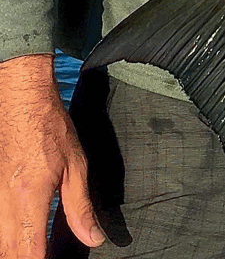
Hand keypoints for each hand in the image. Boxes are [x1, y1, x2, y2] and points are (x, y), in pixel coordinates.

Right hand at [0, 55, 103, 256]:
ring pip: (0, 243)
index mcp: (29, 199)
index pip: (30, 251)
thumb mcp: (75, 165)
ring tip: (38, 251)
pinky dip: (8, 238)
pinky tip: (23, 237)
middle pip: (10, 252)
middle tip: (47, 257)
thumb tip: (93, 239)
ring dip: (17, 251)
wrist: (22, 102)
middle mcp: (4, 204)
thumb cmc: (51, 128)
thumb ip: (80, 206)